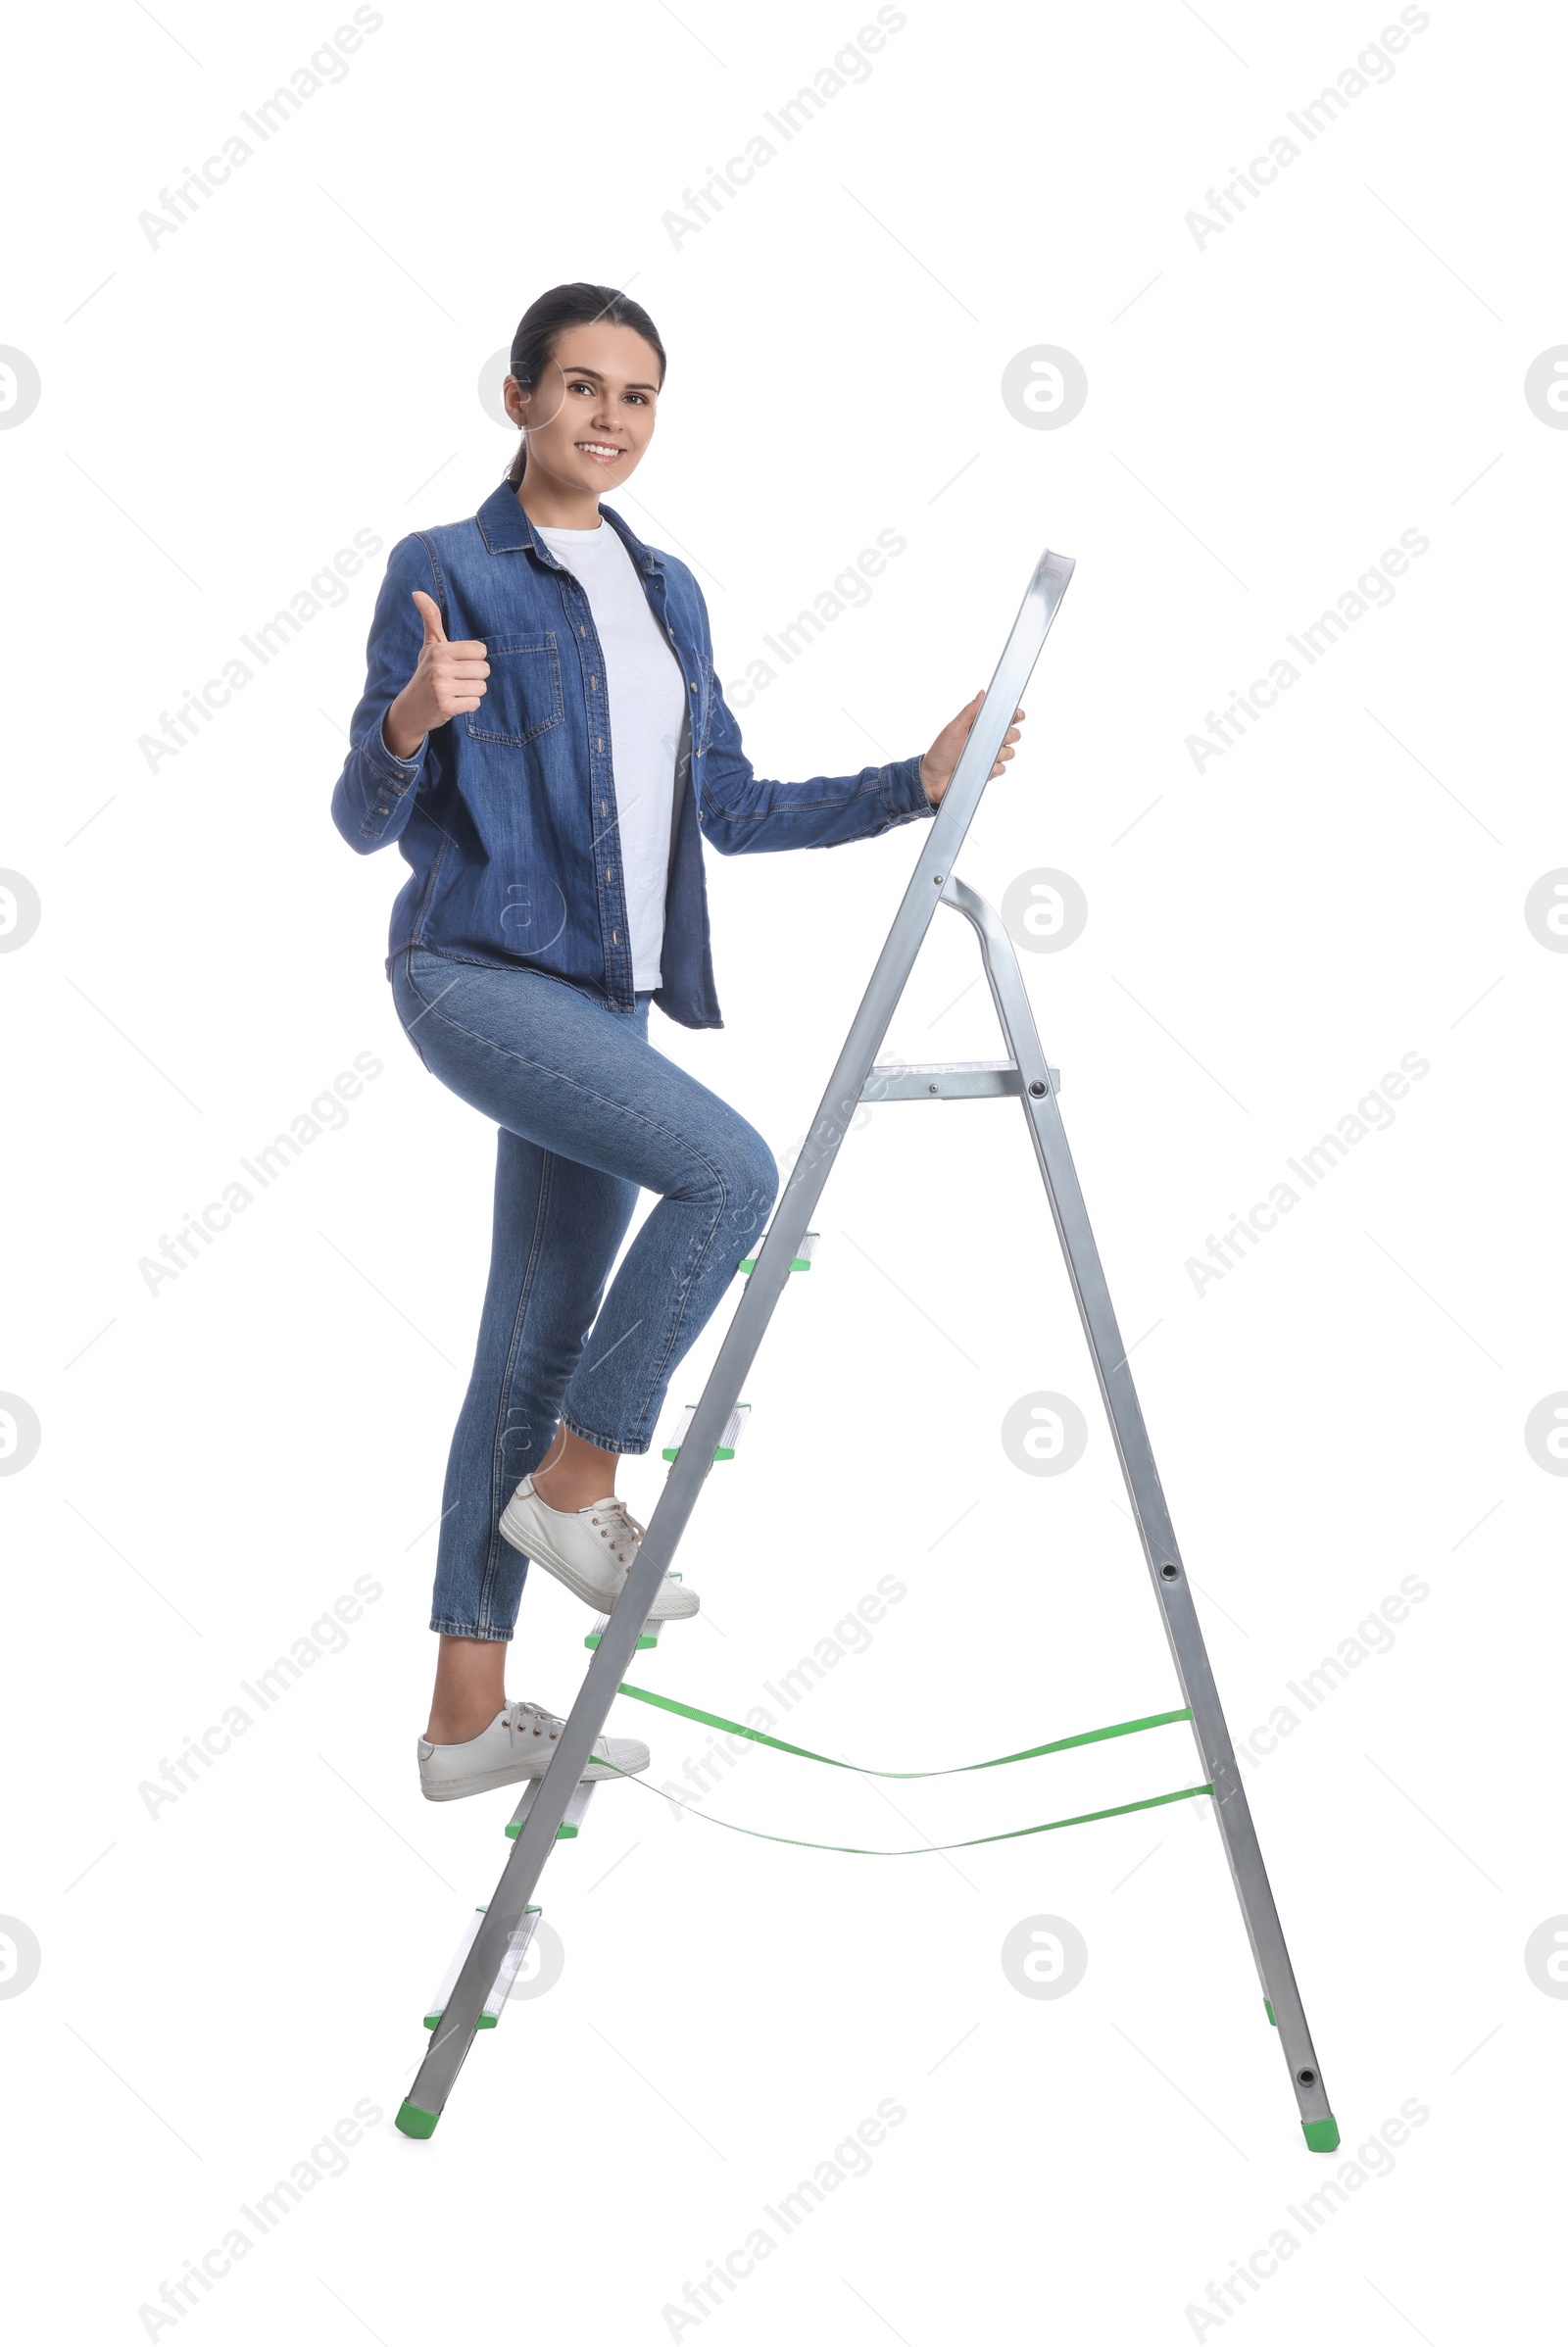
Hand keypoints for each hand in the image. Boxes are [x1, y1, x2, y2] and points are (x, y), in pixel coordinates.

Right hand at [383, 591, 489, 759]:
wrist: (410, 709)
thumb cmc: (426, 674)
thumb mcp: (429, 646)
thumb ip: (431, 619)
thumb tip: (417, 592)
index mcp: (439, 649)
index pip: (480, 650)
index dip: (474, 659)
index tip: (459, 665)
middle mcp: (439, 666)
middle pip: (484, 669)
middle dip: (475, 677)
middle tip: (457, 681)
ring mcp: (441, 687)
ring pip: (481, 687)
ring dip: (472, 692)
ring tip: (455, 692)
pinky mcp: (446, 706)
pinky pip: (475, 703)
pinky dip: (468, 706)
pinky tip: (455, 703)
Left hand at [919, 692, 1024, 806]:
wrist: (933, 779)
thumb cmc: (940, 753)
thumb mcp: (953, 729)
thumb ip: (969, 712)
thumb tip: (982, 694)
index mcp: (981, 727)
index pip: (1005, 718)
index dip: (1015, 715)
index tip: (1017, 715)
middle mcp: (988, 741)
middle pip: (1013, 735)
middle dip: (1008, 736)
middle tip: (992, 739)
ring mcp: (989, 757)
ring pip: (1010, 753)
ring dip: (999, 754)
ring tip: (980, 756)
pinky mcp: (989, 772)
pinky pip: (1002, 769)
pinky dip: (994, 769)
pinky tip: (981, 768)